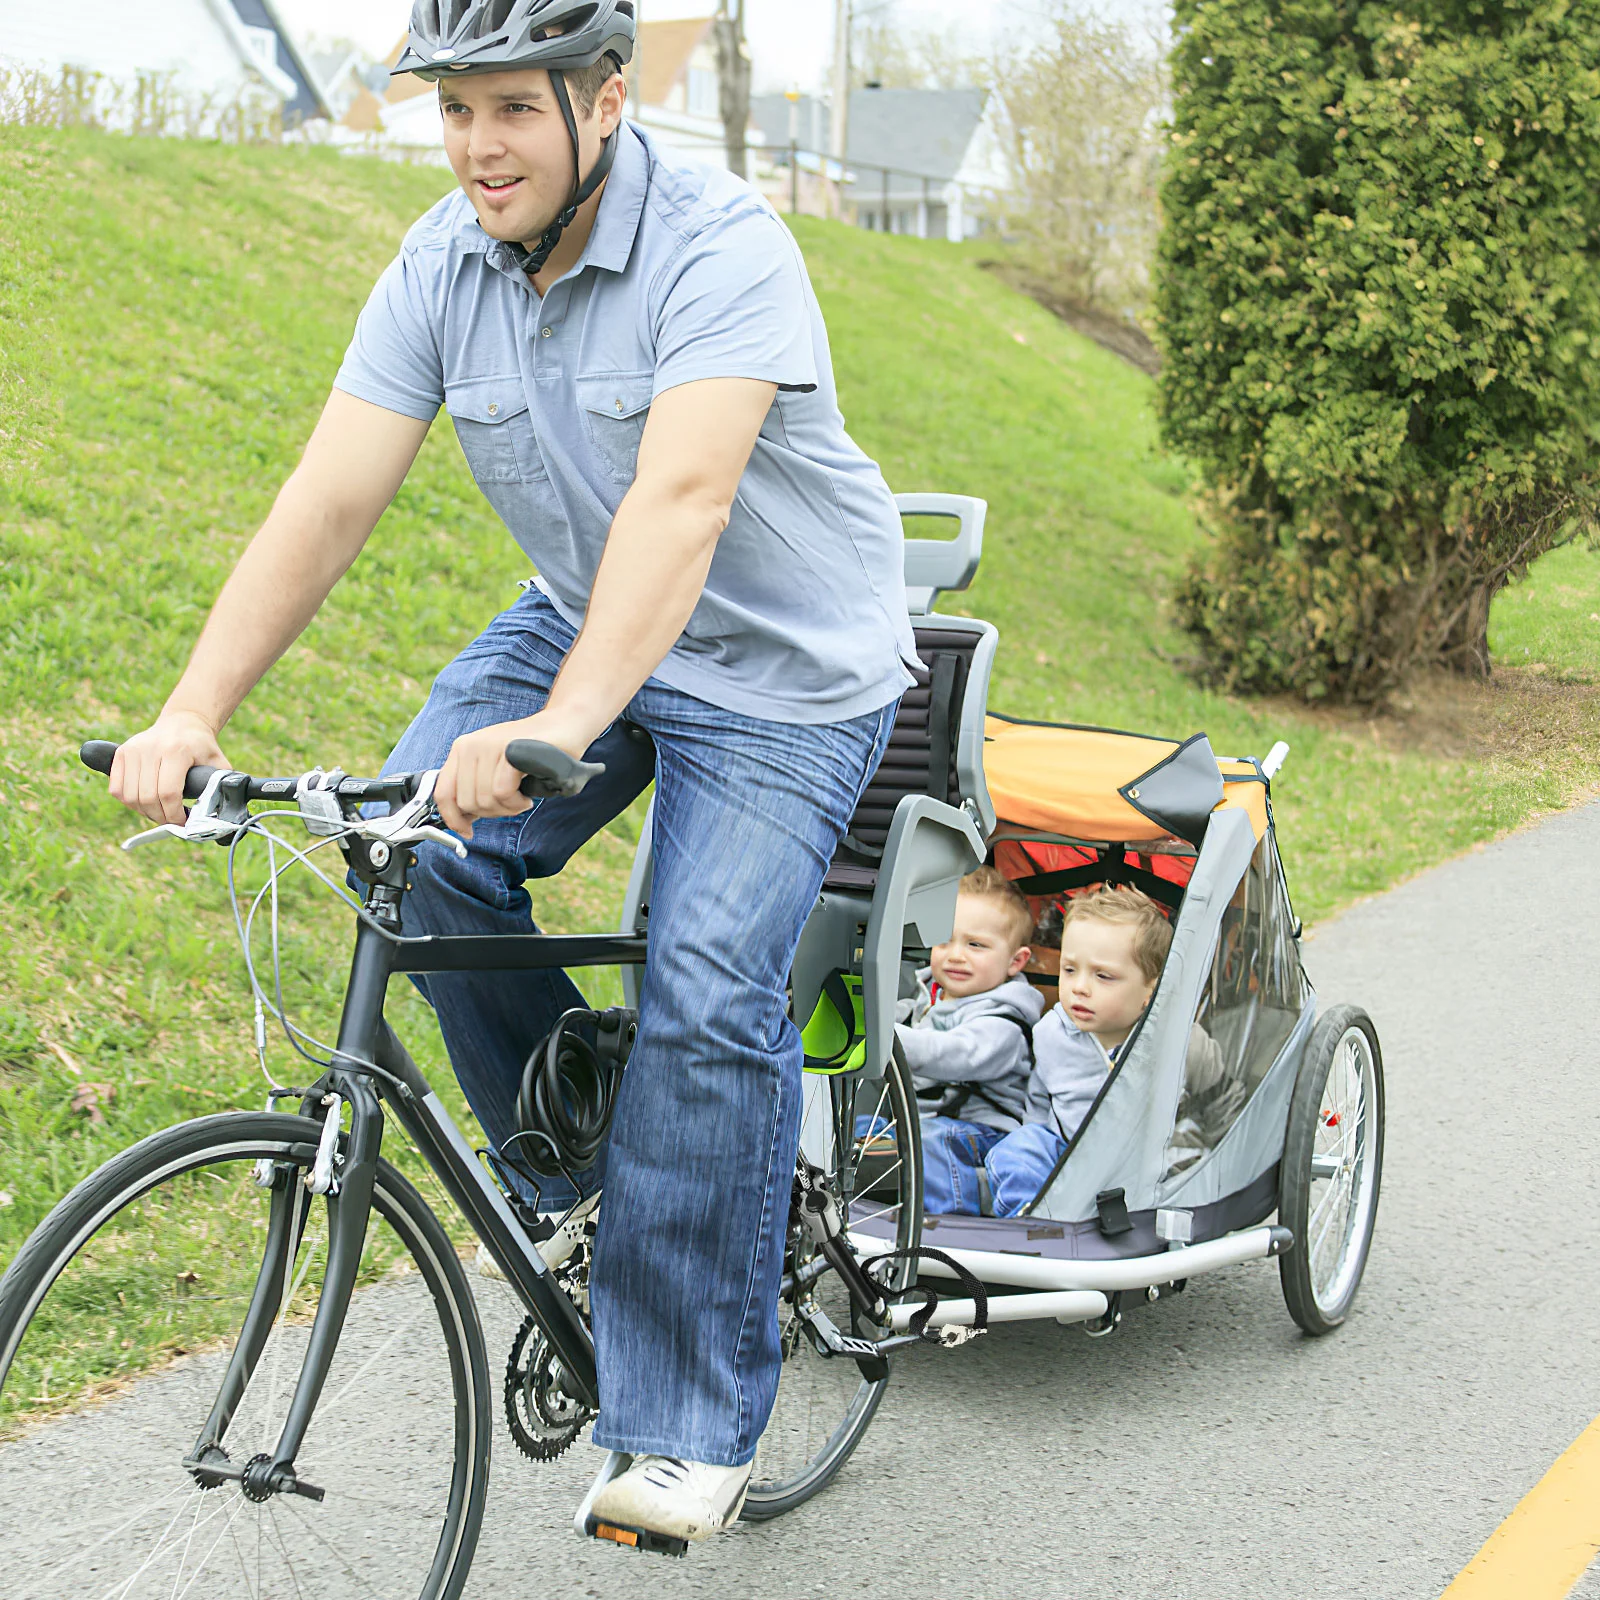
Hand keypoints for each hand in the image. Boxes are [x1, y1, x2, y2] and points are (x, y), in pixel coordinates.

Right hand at [109, 711, 229, 825]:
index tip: (183, 822)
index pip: (169, 793)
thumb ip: (221, 785)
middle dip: (160, 816)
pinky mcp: (122, 753)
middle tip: (172, 821)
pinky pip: (117, 789)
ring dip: (144, 812)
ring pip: (130, 796)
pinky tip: (145, 802)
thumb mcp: (218, 763)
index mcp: (177, 751)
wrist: (183, 722)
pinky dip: (129, 802)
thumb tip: (227, 812)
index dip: (174, 814)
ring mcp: (133, 750)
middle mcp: (151, 748)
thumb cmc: (202, 747)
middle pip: (148, 797)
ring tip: (160, 812)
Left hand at [434, 712, 594, 838]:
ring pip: (486, 800)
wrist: (564, 727)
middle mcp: (470, 745)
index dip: (452, 819)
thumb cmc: (531, 751)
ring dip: (508, 808)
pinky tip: (527, 794)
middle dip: (491, 813)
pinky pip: (503, 792)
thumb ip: (474, 788)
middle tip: (511, 804)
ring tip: (521, 797)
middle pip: (467, 803)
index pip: (443, 792)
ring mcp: (489, 746)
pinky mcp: (509, 751)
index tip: (466, 831)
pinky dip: (517, 801)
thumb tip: (462, 819)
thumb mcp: (494, 767)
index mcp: (462, 749)